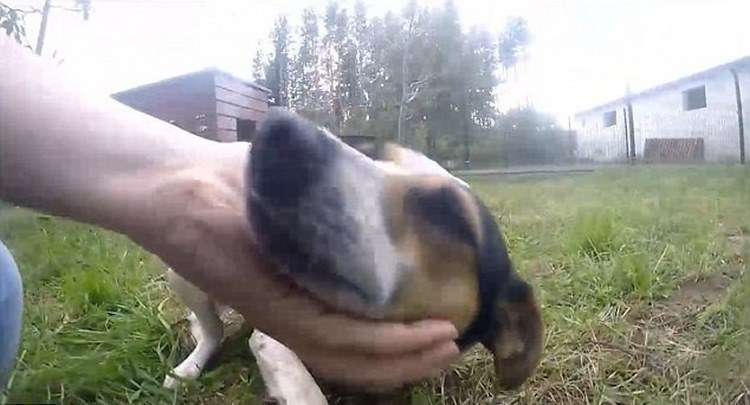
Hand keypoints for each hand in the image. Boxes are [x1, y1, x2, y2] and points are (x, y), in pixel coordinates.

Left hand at [126, 142, 459, 390]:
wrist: (180, 182)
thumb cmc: (237, 184)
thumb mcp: (306, 194)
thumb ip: (347, 202)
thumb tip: (395, 190)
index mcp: (304, 293)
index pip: (359, 331)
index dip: (403, 338)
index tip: (442, 323)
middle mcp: (298, 315)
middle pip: (364, 355)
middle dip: (414, 357)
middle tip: (455, 345)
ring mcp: (286, 315)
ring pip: (358, 356)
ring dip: (408, 356)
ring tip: (450, 345)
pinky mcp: (275, 309)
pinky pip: (339, 338)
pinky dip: (385, 342)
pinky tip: (422, 333)